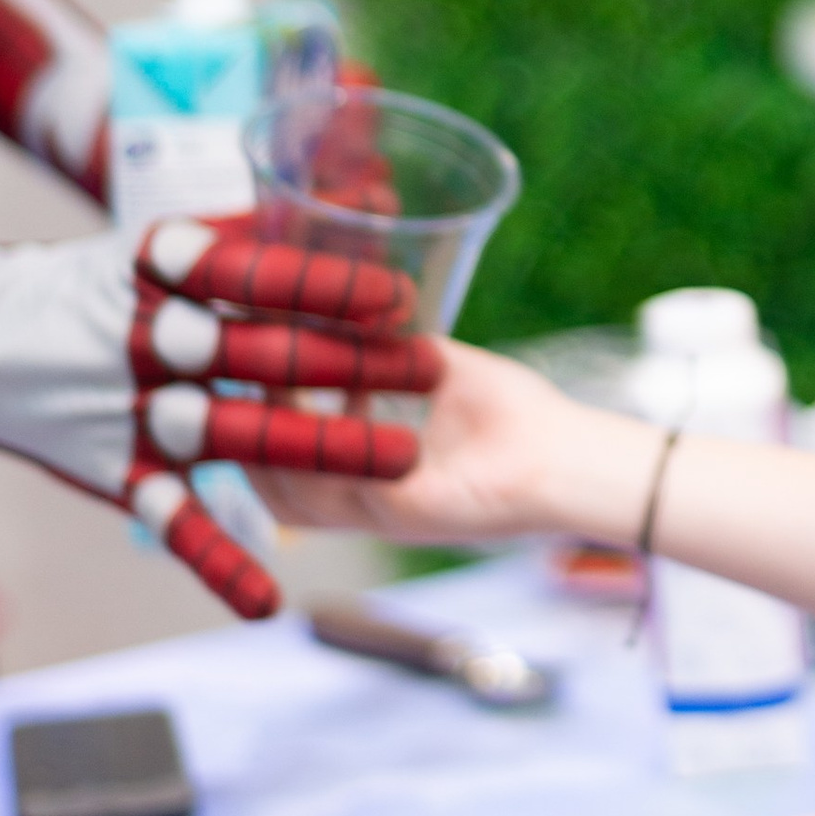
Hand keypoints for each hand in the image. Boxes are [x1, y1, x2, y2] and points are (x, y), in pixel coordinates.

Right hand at [0, 215, 441, 619]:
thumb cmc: (97, 287)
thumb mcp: (158, 245)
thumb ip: (254, 218)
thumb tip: (362, 163)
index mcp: (158, 271)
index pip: (252, 273)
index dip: (328, 287)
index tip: (398, 298)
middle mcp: (145, 340)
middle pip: (262, 353)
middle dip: (356, 366)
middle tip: (433, 369)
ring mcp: (129, 410)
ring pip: (235, 434)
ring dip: (323, 450)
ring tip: (405, 459)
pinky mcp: (112, 473)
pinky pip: (171, 520)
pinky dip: (217, 563)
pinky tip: (269, 600)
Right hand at [254, 336, 628, 553]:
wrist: (573, 455)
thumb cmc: (520, 417)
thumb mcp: (440, 370)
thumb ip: (394, 348)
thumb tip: (357, 304)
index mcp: (368, 473)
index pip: (281, 466)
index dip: (252, 421)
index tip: (248, 360)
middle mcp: (362, 499)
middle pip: (267, 489)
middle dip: (241, 432)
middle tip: (241, 367)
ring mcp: (376, 511)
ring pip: (281, 492)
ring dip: (267, 432)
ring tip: (266, 372)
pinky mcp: (399, 512)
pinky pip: (329, 485)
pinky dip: (312, 437)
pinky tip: (318, 389)